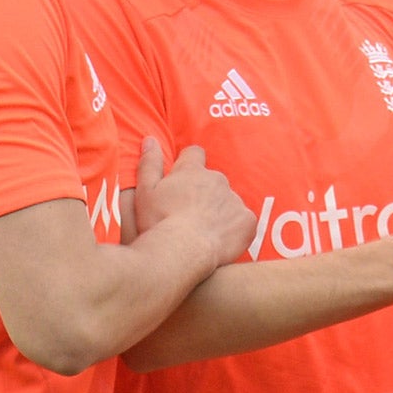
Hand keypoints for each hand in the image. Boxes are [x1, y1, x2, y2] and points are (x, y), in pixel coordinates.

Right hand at [134, 138, 256, 267]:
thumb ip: (149, 163)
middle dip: (206, 193)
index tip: (184, 180)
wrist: (181, 252)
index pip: (195, 153)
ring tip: (205, 232)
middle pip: (214, 181)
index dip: (190, 165)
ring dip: (220, 212)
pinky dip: (236, 230)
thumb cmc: (158, 222)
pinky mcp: (248, 221)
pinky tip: (222, 242)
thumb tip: (151, 140)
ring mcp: (235, 200)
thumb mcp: (145, 191)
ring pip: (229, 202)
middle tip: (191, 215)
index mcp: (192, 171)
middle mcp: (217, 180)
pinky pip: (244, 221)